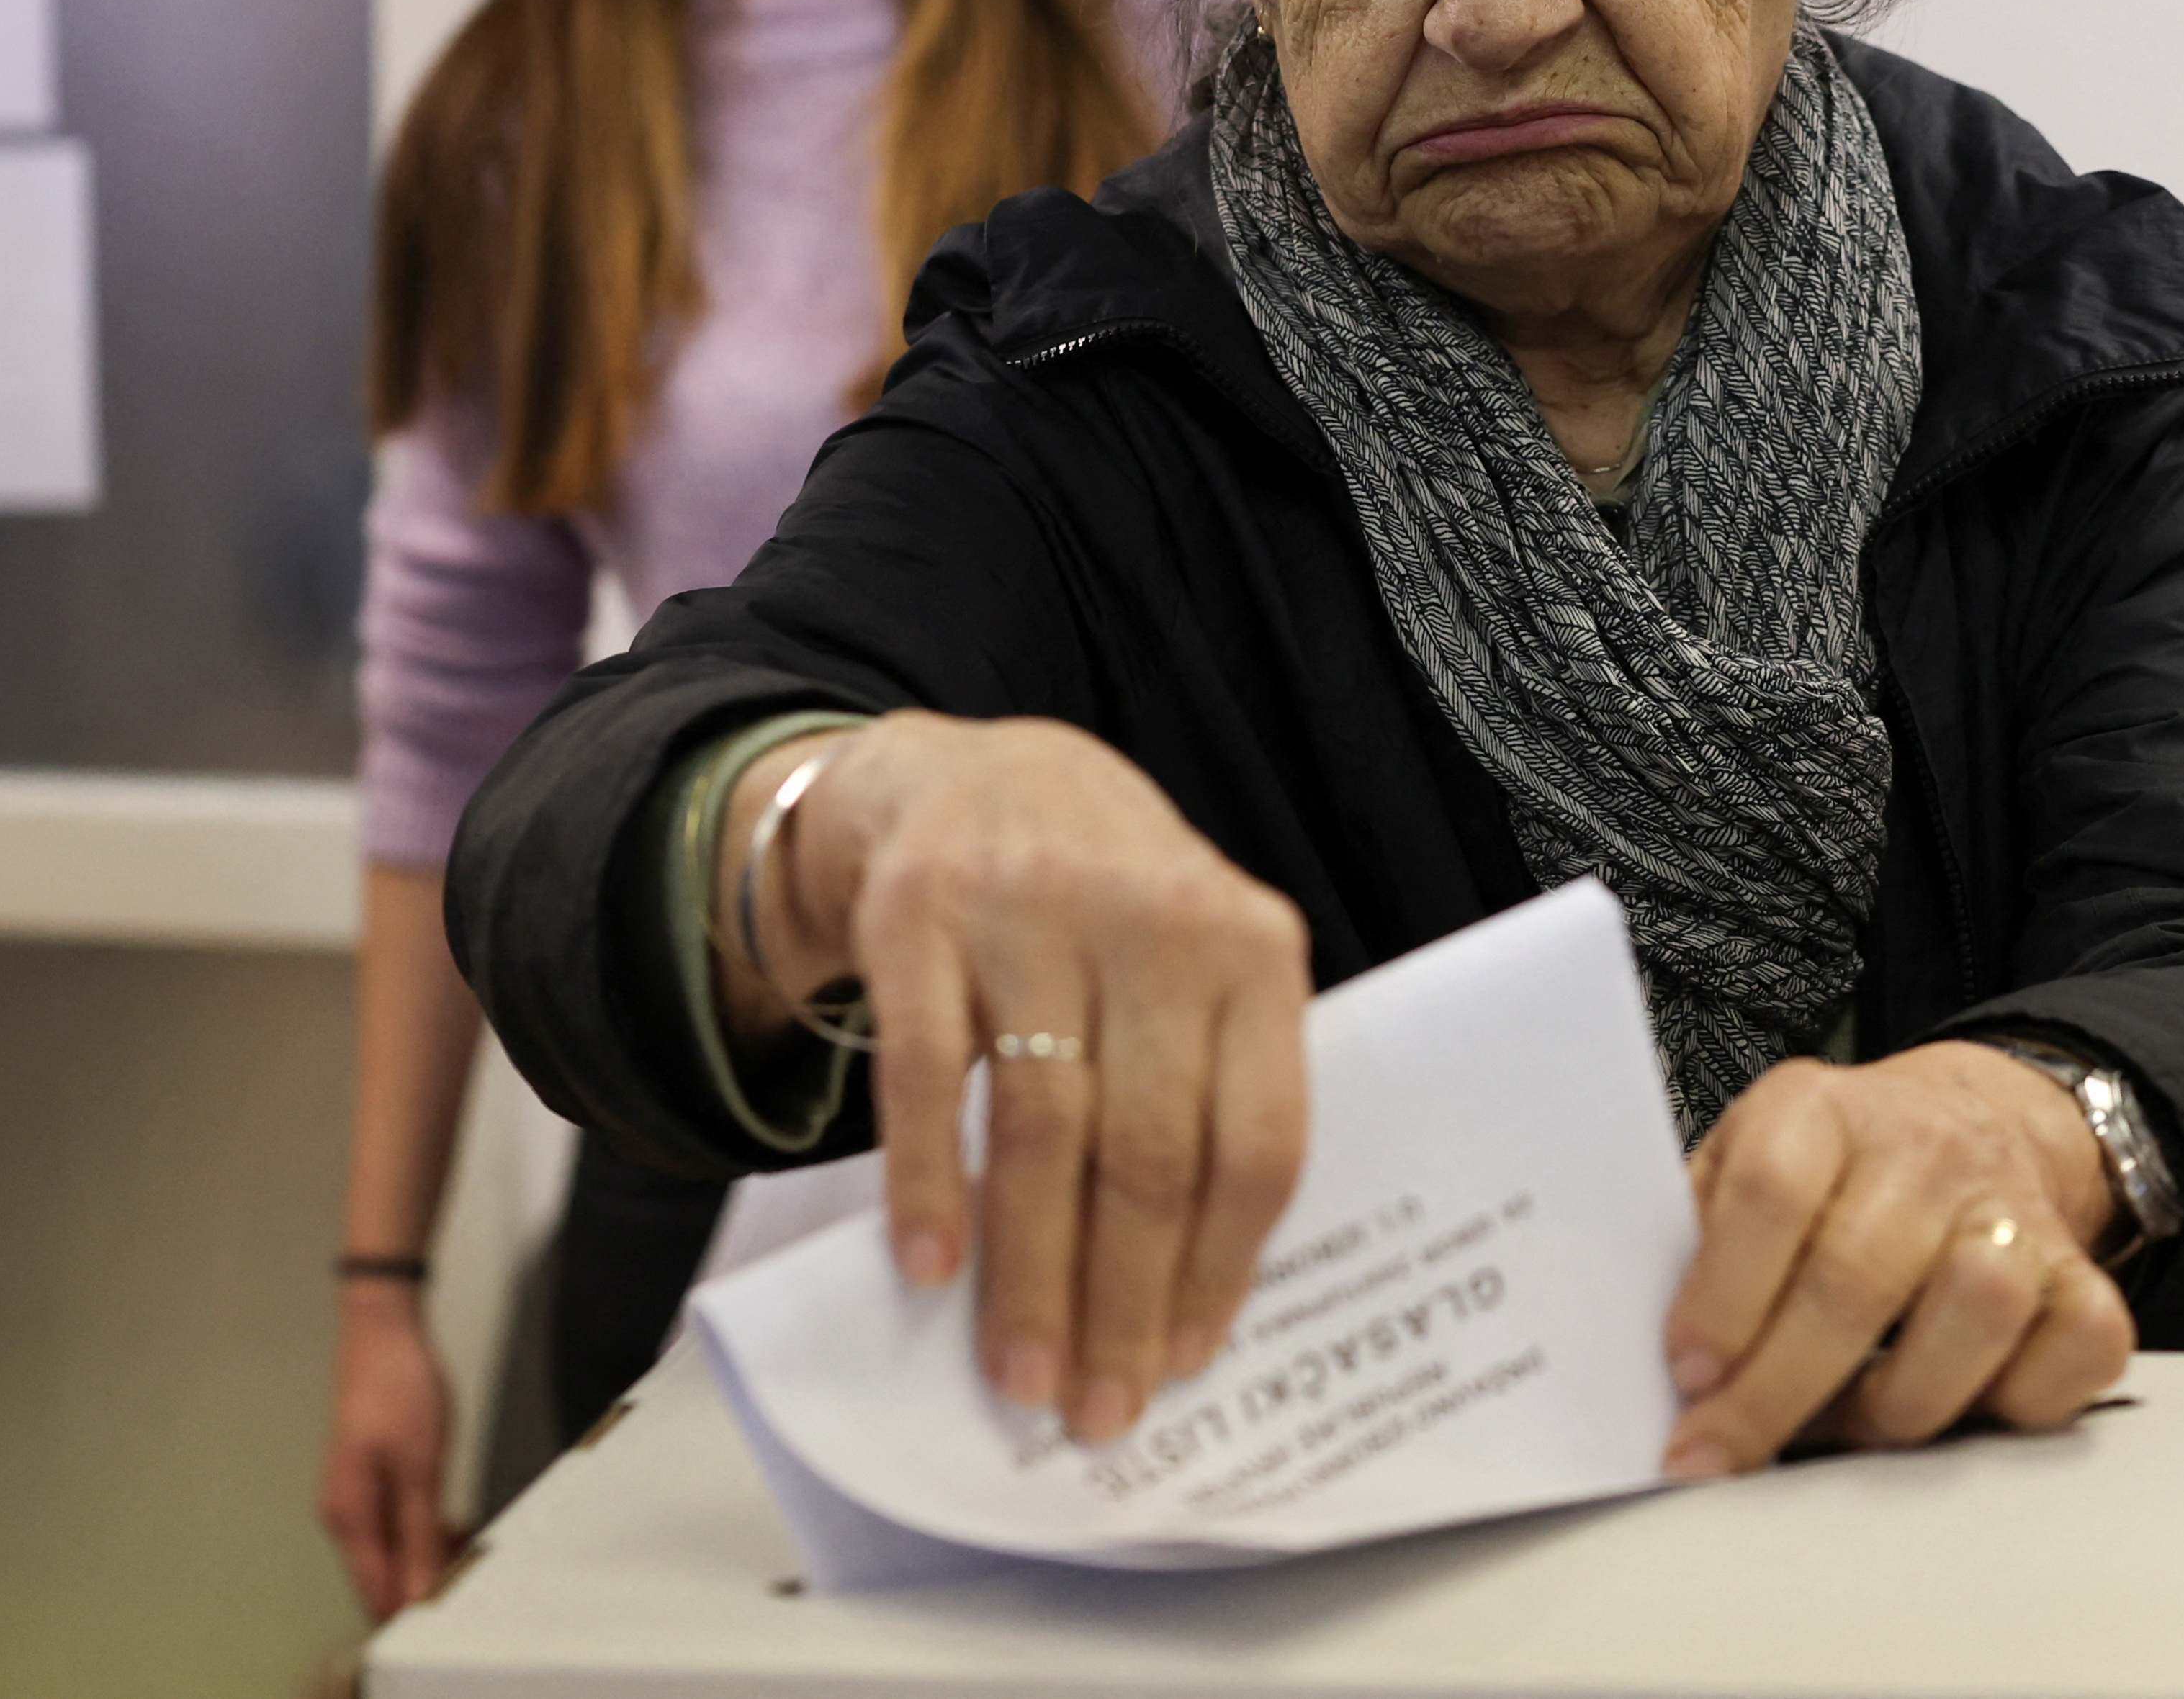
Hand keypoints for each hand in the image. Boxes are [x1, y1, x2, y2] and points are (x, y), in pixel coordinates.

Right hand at [316, 1283, 461, 1620]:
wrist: (383, 1333)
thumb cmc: (400, 1391)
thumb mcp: (420, 1468)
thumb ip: (419, 1536)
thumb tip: (417, 1596)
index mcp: (350, 1519)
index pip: (377, 1594)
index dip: (415, 1611)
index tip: (460, 1606)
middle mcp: (345, 1517)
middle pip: (384, 1578)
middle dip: (429, 1580)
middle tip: (476, 1562)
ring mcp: (355, 1500)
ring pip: (394, 1552)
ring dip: (431, 1554)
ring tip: (471, 1536)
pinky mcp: (369, 1482)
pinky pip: (396, 1526)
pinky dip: (426, 1530)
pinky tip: (455, 1519)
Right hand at [737, 713, 1313, 1447]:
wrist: (983, 775)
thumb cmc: (1111, 908)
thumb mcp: (1200, 962)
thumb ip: (1212, 1086)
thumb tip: (1184, 1289)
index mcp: (1254, 949)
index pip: (1258, 1139)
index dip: (1222, 1268)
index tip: (1184, 1364)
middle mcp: (1157, 922)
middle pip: (1151, 1153)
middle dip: (1121, 1301)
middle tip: (1097, 1408)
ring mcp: (1035, 909)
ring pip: (1044, 1129)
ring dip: (1028, 1272)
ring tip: (1020, 1371)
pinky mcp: (925, 913)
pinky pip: (927, 1075)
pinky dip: (927, 1183)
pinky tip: (930, 1268)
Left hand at [1659, 1043, 2136, 1475]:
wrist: (1970, 1122)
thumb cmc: (1829, 1173)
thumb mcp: (1740, 1162)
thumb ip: (1690, 1238)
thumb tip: (1629, 1353)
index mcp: (1820, 1109)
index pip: (1770, 1189)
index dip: (1723, 1292)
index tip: (1686, 1374)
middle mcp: (1925, 1148)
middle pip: (1857, 1276)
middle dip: (1775, 1391)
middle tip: (1719, 1453)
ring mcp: (2012, 1209)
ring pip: (1976, 1307)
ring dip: (1898, 1401)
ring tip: (1849, 1424)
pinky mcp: (2081, 1273)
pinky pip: (2073, 1352)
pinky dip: (2017, 1403)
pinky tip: (1960, 1408)